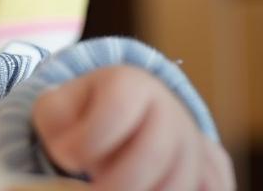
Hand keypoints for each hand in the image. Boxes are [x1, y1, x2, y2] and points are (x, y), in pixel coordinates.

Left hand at [33, 65, 234, 190]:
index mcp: (131, 83)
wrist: (119, 118)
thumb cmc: (82, 114)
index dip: (88, 142)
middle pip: (155, 153)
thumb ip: (54, 122)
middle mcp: (171, 109)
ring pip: (181, 182)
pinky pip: (205, 190)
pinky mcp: (208, 172)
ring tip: (112, 190)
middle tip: (95, 190)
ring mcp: (194, 143)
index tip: (68, 158)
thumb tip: (72, 154)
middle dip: (119, 182)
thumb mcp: (56, 107)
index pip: (117, 110)